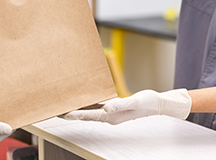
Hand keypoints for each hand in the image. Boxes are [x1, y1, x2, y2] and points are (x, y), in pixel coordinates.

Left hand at [62, 89, 191, 124]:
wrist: (158, 103)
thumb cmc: (148, 102)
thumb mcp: (135, 102)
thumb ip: (120, 105)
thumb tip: (106, 108)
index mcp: (112, 116)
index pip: (89, 115)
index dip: (76, 114)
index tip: (63, 113)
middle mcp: (109, 116)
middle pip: (86, 114)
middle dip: (72, 112)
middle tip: (57, 109)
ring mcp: (111, 112)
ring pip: (90, 110)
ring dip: (78, 108)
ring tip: (64, 105)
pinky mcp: (113, 106)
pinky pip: (97, 105)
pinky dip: (88, 102)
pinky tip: (82, 98)